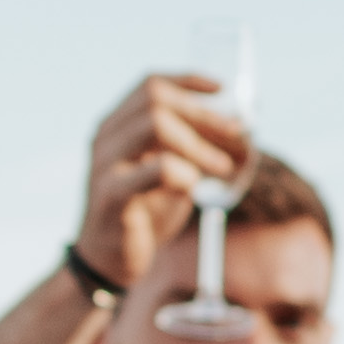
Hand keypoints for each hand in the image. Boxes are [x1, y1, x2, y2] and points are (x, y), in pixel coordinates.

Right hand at [70, 72, 246, 306]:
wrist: (108, 262)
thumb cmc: (143, 213)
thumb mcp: (168, 173)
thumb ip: (190, 149)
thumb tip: (238, 130)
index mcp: (116, 126)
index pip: (151, 85)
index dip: (188, 81)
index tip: (221, 88)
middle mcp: (106, 138)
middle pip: (156, 99)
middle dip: (203, 113)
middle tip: (236, 134)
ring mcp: (105, 165)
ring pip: (155, 125)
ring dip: (198, 143)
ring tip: (222, 167)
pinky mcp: (112, 196)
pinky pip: (158, 169)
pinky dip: (186, 173)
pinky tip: (194, 188)